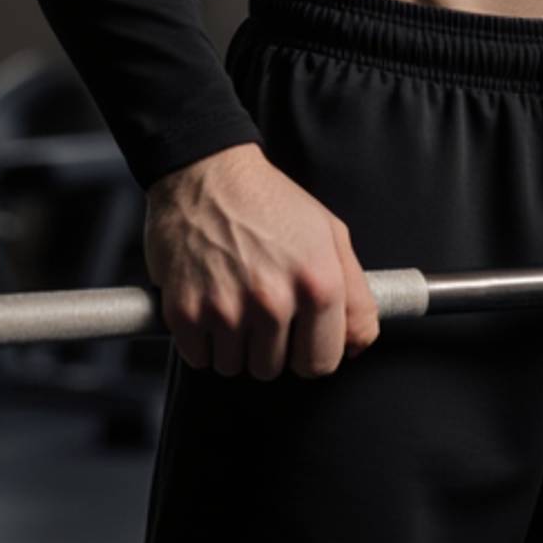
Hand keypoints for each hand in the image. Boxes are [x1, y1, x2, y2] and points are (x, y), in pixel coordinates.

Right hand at [142, 144, 382, 381]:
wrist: (206, 173)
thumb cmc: (271, 201)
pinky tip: (208, 304)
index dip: (310, 352)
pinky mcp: (185, 312)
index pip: (321, 363)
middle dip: (269, 347)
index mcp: (317, 283)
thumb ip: (355, 295)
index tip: (299, 337)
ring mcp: (226, 309)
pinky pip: (199, 358)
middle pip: (274, 369)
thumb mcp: (331, 234)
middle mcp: (274, 301)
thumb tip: (357, 345)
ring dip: (234, 345)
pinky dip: (202, 341)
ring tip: (234, 300)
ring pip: (235, 367)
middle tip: (261, 307)